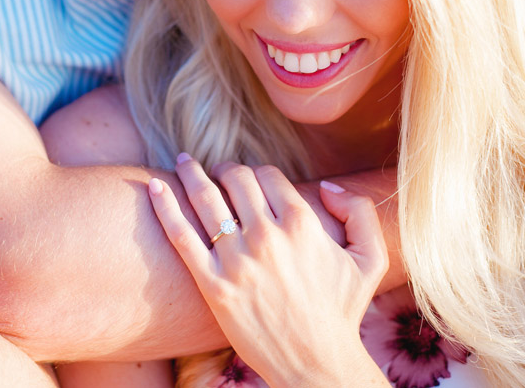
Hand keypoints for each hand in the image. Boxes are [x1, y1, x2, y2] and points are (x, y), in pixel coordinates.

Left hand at [148, 155, 389, 386]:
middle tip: (217, 170)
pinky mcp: (213, 285)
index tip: (249, 178)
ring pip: (206, 200)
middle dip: (225, 169)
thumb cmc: (342, 311)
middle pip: (236, 180)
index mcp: (301, 224)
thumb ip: (359, 211)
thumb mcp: (370, 259)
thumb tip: (326, 186)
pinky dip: (165, 207)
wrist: (316, 362)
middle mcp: (267, 236)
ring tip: (184, 162)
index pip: (268, 176)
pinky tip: (154, 187)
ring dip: (191, 174)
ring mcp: (237, 261)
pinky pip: (182, 236)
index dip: (257, 172)